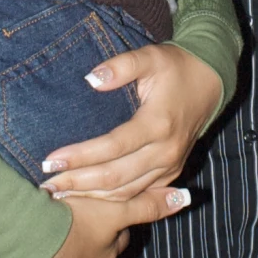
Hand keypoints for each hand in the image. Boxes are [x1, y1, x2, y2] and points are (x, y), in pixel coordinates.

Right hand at [0, 187, 189, 257]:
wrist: (29, 245)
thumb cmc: (74, 223)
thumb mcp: (114, 210)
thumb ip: (147, 206)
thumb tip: (187, 199)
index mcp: (105, 251)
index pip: (118, 238)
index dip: (113, 224)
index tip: (102, 211)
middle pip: (92, 256)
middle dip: (87, 243)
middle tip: (72, 223)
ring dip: (58, 257)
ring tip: (44, 240)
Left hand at [39, 43, 223, 202]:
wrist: (212, 80)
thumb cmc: (176, 67)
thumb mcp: (150, 56)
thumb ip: (121, 66)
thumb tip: (91, 79)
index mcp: (158, 123)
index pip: (111, 147)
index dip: (79, 156)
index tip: (50, 160)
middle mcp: (165, 151)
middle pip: (115, 177)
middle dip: (77, 183)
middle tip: (46, 185)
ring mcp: (170, 166)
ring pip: (126, 192)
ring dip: (91, 197)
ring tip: (59, 195)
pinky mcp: (171, 173)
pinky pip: (138, 194)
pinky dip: (111, 200)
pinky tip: (87, 199)